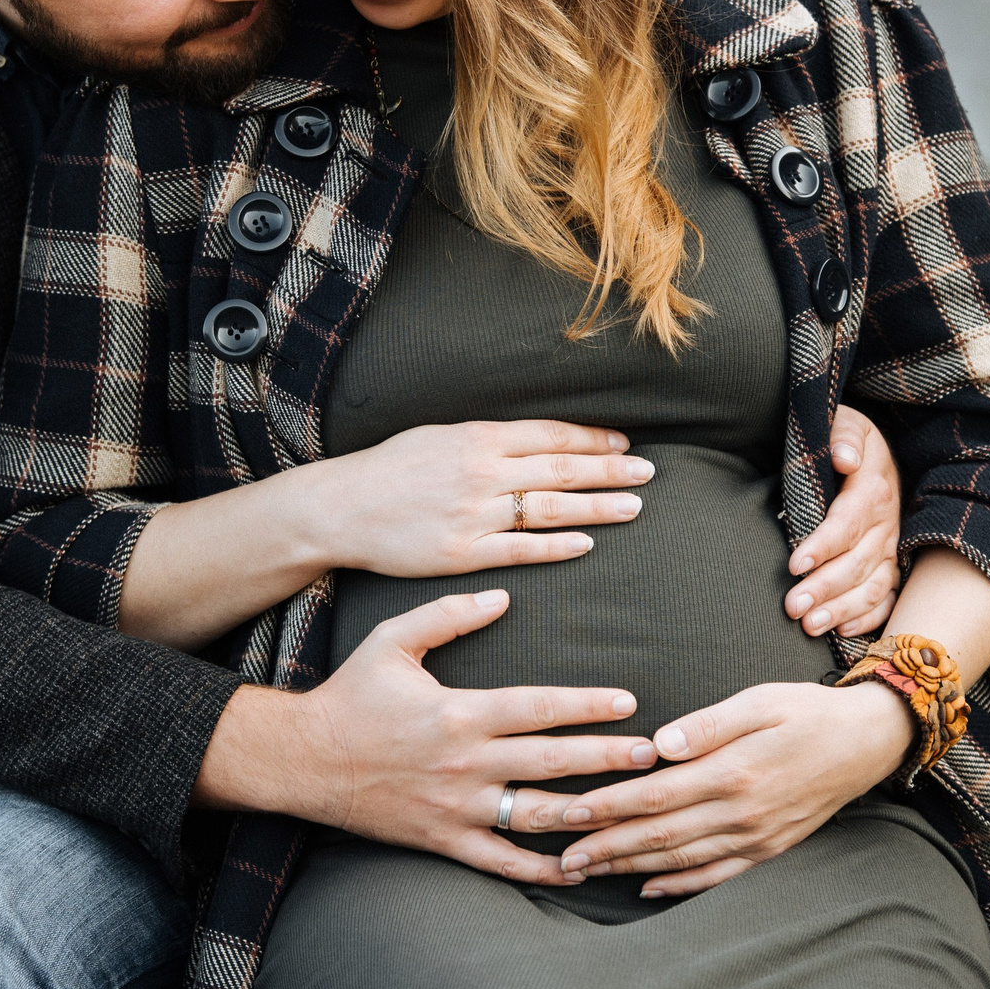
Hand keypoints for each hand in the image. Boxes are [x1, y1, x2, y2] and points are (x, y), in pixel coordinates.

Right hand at [196, 590, 656, 885]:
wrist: (302, 760)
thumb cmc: (351, 694)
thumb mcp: (393, 640)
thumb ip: (449, 616)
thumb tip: (504, 597)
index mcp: (458, 712)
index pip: (537, 708)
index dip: (587, 706)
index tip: (629, 703)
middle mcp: (464, 763)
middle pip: (551, 762)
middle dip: (607, 760)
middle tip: (655, 758)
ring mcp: (456, 808)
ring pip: (535, 816)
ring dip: (588, 814)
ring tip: (632, 811)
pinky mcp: (444, 840)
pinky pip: (501, 861)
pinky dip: (542, 869)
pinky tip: (579, 867)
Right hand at [299, 420, 654, 578]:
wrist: (341, 508)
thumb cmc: (389, 469)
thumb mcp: (438, 435)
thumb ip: (486, 439)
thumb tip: (533, 439)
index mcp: (477, 438)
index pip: (550, 435)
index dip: (592, 440)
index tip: (623, 444)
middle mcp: (481, 472)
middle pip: (561, 470)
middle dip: (610, 471)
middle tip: (648, 473)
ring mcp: (474, 514)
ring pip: (550, 510)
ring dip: (598, 507)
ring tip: (634, 506)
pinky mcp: (462, 553)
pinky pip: (520, 551)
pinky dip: (557, 546)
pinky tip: (586, 543)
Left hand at [549, 680, 913, 897]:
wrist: (867, 743)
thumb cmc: (807, 711)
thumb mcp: (759, 700)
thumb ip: (707, 724)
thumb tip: (657, 743)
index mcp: (733, 772)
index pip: (655, 795)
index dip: (610, 806)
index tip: (571, 812)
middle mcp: (741, 813)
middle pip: (659, 836)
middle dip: (606, 848)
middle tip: (562, 857)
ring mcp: (755, 837)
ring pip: (680, 861)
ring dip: (630, 870)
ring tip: (589, 872)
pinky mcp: (768, 849)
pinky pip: (716, 876)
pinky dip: (679, 887)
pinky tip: (648, 890)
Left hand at [783, 406, 900, 637]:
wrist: (877, 452)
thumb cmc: (847, 439)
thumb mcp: (845, 422)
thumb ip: (842, 436)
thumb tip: (843, 456)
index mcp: (873, 489)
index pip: (847, 523)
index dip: (823, 545)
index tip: (795, 563)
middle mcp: (886, 524)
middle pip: (858, 562)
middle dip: (825, 588)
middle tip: (793, 607)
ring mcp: (890, 548)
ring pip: (873, 586)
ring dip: (843, 609)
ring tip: (811, 626)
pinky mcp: (890, 564)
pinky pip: (887, 597)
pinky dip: (868, 618)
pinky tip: (842, 631)